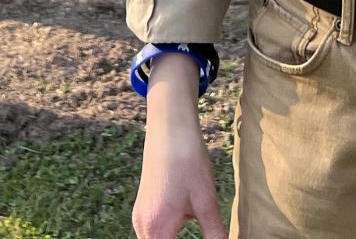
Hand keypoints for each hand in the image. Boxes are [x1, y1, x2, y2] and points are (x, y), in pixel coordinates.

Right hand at [131, 56, 224, 238]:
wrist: (169, 127)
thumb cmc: (187, 161)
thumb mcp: (206, 202)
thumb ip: (215, 236)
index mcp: (157, 230)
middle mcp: (142, 228)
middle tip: (209, 238)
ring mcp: (140, 218)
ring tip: (203, 234)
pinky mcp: (143, 209)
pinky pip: (153, 237)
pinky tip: (183, 234)